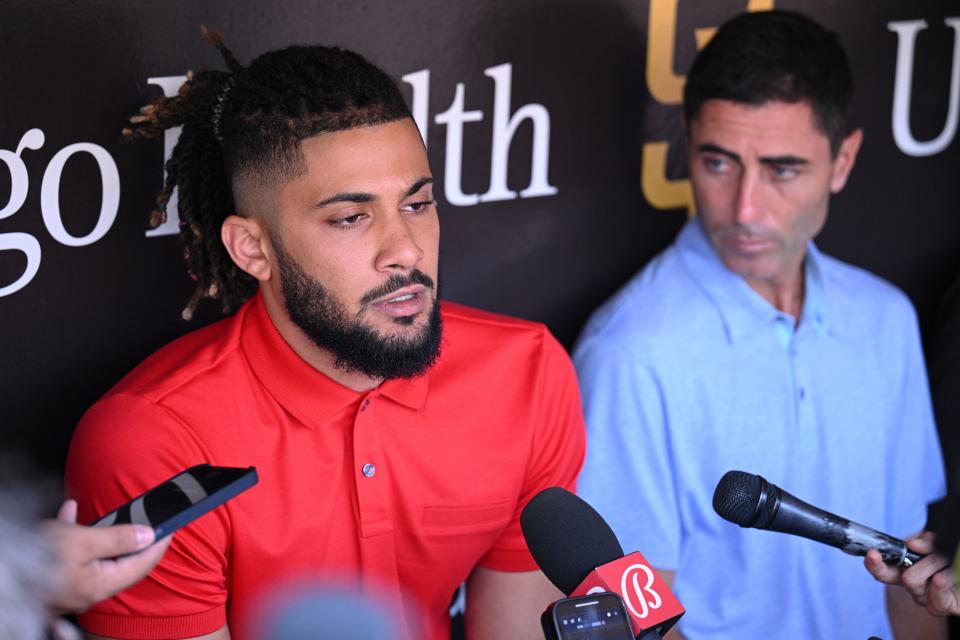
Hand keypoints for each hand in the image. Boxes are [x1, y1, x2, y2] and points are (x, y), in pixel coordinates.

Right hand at [42, 499, 171, 612]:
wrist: (1, 563)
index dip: (159, 544)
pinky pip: (71, 553)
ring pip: (96, 555)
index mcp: (99, 585)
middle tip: (148, 519)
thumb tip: (148, 535)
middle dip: (133, 539)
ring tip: (109, 513)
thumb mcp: (82, 541)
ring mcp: (70, 586)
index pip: (142, 564)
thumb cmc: (35, 557)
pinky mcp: (53, 576)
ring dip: (102, 533)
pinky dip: (73, 532)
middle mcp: (87, 590)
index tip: (172, 527)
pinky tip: (67, 512)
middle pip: (121, 562)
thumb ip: (118, 539)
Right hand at [864, 531, 958, 616]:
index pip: (884, 569)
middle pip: (892, 579)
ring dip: (929, 568)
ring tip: (942, 561)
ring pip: (915, 587)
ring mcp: (931, 597)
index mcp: (911, 567)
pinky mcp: (947, 608)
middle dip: (901, 565)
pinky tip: (942, 579)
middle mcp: (918, 584)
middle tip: (909, 554)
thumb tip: (912, 545)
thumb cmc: (955, 555)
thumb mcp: (941, 543)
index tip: (872, 554)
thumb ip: (928, 541)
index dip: (875, 563)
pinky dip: (939, 588)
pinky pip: (936, 603)